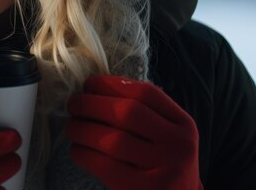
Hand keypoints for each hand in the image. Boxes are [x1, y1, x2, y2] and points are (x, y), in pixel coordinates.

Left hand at [66, 75, 202, 189]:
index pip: (146, 93)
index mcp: (184, 125)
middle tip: (73, 104)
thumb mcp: (166, 136)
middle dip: (91, 104)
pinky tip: (77, 150)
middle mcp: (178, 145)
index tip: (89, 84)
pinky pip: (103, 165)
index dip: (111, 84)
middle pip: (127, 112)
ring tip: (72, 128)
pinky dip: (83, 154)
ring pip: (112, 139)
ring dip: (82, 129)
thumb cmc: (162, 165)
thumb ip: (143, 112)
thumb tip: (96, 88)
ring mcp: (163, 170)